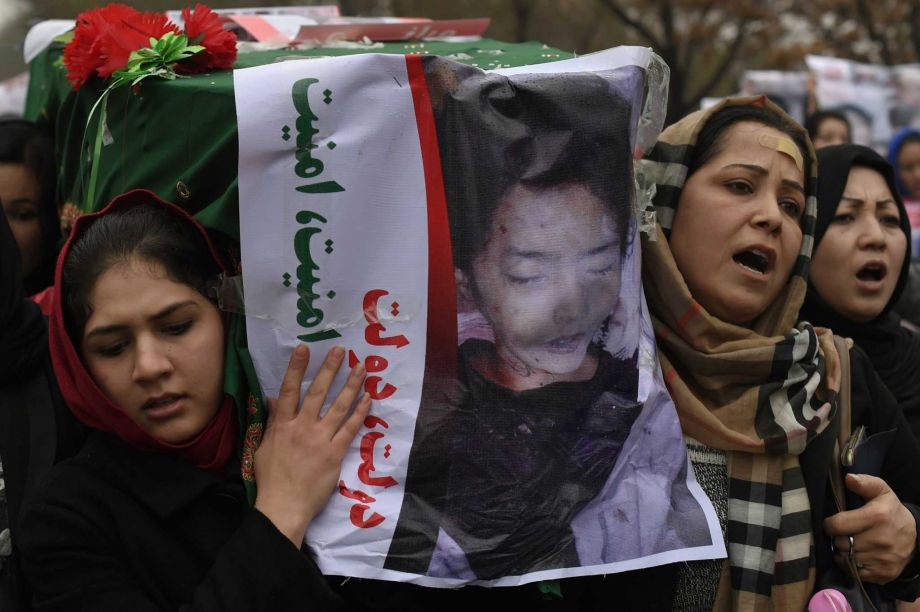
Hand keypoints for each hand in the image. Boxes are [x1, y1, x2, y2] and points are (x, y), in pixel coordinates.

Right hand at [254, 344, 370, 546]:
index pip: (289, 391)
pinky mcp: (335, 453)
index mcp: (282, 425)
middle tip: (341, 350)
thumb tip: (272, 399)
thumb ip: (271, 421)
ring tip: (362, 368)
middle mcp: (302, 428)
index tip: (305, 349)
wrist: (283, 505)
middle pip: (318, 392)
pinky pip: (351, 428)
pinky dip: (360, 411)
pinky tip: (368, 397)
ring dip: (351, 385)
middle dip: (330, 369)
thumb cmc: (271, 478)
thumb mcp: (263, 447)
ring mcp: (320, 439)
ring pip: (339, 406)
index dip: (297, 368)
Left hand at [824, 473, 916, 583]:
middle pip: (841, 544)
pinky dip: (851, 566)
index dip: (830, 524)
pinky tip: (857, 556)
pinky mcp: (883, 574)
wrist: (915, 536)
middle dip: (837, 538)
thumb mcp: (881, 491)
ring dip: (843, 552)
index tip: (832, 523)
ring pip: (846, 559)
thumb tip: (848, 478)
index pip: (838, 525)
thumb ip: (864, 483)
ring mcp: (883, 559)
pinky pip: (855, 573)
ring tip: (850, 544)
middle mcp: (881, 540)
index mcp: (877, 517)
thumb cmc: (890, 511)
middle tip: (843, 534)